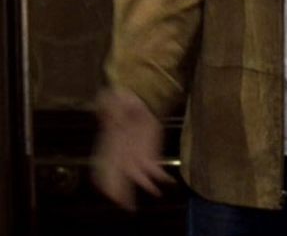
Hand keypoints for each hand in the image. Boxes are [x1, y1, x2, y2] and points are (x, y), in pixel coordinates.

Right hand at [91, 88, 174, 209]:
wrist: (139, 98)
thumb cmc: (123, 100)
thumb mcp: (115, 102)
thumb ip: (111, 112)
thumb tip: (110, 119)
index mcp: (109, 146)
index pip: (102, 168)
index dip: (104, 181)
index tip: (108, 191)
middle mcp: (120, 156)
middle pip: (118, 178)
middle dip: (122, 192)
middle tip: (128, 205)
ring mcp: (135, 156)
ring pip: (136, 177)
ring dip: (144, 185)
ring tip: (154, 192)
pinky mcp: (149, 154)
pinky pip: (153, 170)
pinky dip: (159, 176)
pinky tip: (168, 180)